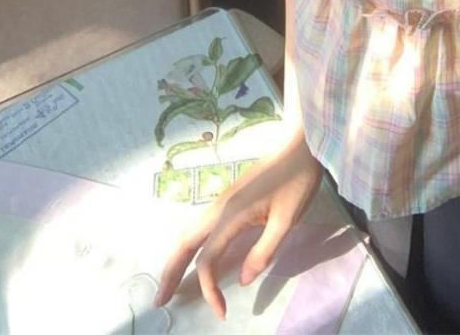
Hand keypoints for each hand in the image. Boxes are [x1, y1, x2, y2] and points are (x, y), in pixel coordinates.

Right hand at [153, 131, 321, 318]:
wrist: (300, 147)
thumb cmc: (297, 182)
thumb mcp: (287, 220)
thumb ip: (263, 252)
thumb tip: (241, 281)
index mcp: (232, 215)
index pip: (207, 259)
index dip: (209, 289)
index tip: (221, 312)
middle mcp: (219, 207)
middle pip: (184, 243)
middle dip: (170, 273)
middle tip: (159, 302)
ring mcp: (222, 201)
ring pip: (189, 233)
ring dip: (176, 259)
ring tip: (169, 284)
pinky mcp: (228, 198)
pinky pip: (200, 226)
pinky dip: (189, 246)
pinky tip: (192, 256)